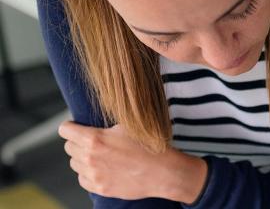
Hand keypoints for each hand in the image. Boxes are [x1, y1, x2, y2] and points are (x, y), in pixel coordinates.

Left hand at [58, 121, 207, 202]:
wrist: (163, 171)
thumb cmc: (148, 146)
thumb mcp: (127, 126)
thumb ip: (105, 126)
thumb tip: (94, 123)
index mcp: (94, 139)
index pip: (65, 130)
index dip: (70, 127)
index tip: (74, 127)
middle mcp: (90, 157)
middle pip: (68, 147)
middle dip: (77, 142)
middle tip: (92, 141)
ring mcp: (94, 175)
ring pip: (74, 164)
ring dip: (83, 158)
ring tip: (100, 156)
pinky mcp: (99, 188)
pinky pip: (82, 179)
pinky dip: (88, 173)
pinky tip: (103, 168)